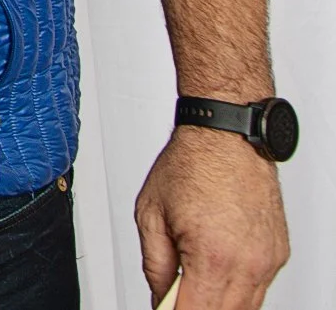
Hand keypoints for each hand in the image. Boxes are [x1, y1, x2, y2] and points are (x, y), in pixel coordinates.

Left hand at [135, 127, 287, 307]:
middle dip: (196, 309)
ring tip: (191, 285)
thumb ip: (155, 266)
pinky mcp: (278, 255)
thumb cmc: (191, 165)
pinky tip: (215, 274)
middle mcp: (247, 264)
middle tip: (173, 300)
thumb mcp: (150, 216)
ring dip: (218, 304)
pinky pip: (258, 288)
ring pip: (246, 308)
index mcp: (212, 256)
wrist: (227, 137)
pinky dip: (237, 290)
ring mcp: (268, 261)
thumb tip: (160, 298)